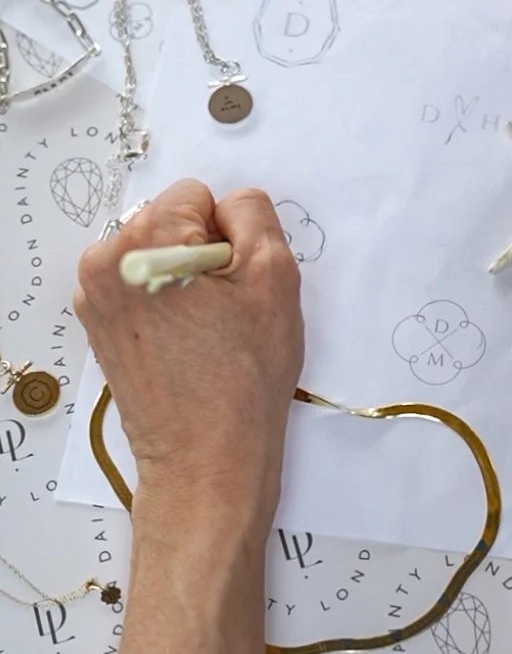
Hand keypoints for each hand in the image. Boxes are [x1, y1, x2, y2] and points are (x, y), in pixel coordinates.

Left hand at [75, 181, 303, 549]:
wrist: (206, 459)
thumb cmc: (243, 378)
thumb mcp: (274, 277)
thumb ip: (254, 215)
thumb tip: (231, 206)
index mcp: (144, 242)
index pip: (198, 195)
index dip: (230, 234)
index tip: (235, 282)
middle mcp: (105, 263)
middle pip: (172, 222)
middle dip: (204, 254)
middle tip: (225, 311)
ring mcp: (95, 297)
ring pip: (158, 255)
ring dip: (185, 280)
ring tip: (207, 330)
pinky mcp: (100, 326)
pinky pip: (142, 288)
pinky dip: (166, 304)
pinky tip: (188, 342)